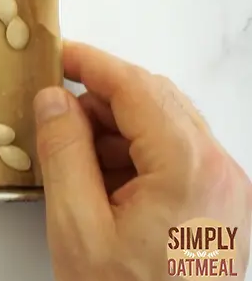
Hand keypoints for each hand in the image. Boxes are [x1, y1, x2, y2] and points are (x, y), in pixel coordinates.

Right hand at [35, 41, 251, 280]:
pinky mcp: (220, 206)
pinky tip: (101, 180)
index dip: (93, 65)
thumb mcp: (76, 226)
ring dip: (117, 129)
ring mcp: (226, 189)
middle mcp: (220, 172)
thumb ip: (63, 153)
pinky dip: (136, 154)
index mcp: (189, 170)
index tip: (58, 55)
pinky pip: (175, 155)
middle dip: (101, 99)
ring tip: (73, 158)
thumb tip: (54, 99)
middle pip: (156, 102)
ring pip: (165, 126)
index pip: (138, 89)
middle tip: (55, 111)